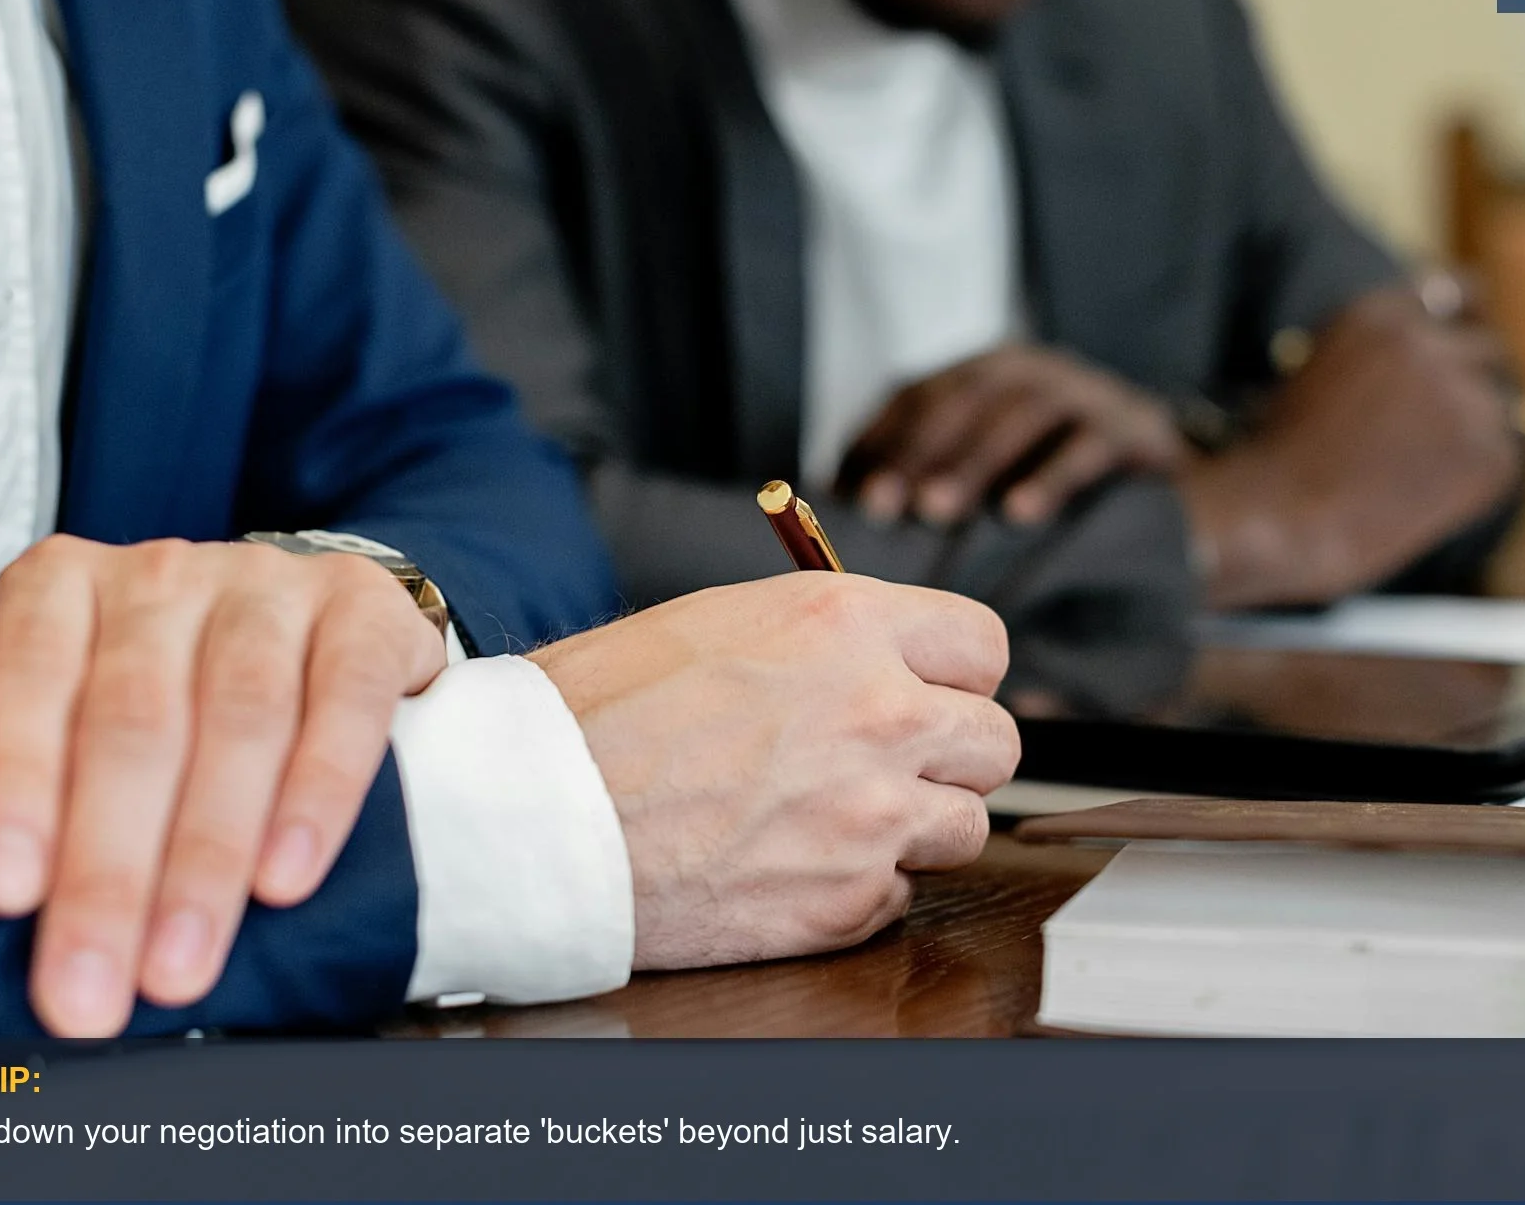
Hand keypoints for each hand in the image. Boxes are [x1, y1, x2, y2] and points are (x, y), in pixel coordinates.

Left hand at [0, 534, 446, 1034]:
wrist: (321, 627)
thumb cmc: (175, 688)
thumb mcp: (73, 703)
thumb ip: (13, 754)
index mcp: (64, 587)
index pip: (25, 673)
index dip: (12, 781)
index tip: (8, 894)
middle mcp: (163, 576)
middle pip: (133, 720)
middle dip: (110, 869)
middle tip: (94, 986)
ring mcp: (271, 588)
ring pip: (241, 716)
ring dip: (208, 855)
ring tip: (183, 962)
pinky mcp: (367, 613)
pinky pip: (347, 701)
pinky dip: (319, 794)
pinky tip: (288, 876)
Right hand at [527, 572, 1019, 969]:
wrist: (528, 817)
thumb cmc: (593, 715)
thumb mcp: (718, 622)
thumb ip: (824, 639)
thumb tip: (881, 659)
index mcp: (843, 625)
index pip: (982, 645)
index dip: (956, 674)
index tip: (933, 691)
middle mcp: (877, 714)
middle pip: (995, 742)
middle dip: (948, 753)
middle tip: (886, 761)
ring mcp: (868, 815)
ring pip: (963, 826)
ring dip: (912, 824)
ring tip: (827, 817)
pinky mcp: (844, 902)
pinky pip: (899, 894)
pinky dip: (857, 886)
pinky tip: (788, 864)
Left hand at [834, 344, 1188, 527]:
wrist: (1172, 489)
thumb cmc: (1054, 483)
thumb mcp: (990, 475)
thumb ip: (930, 483)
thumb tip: (846, 518)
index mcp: (985, 374)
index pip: (919, 393)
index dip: (881, 439)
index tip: (848, 494)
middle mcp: (1032, 370)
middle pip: (966, 396)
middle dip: (919, 450)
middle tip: (884, 507)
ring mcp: (1085, 392)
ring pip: (1022, 413)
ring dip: (973, 462)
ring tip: (936, 512)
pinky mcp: (1134, 427)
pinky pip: (1088, 445)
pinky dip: (1051, 477)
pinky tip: (1019, 514)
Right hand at [1179, 288, 1521, 608]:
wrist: (1279, 517)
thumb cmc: (1277, 459)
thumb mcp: (1314, 375)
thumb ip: (1379, 355)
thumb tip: (1436, 362)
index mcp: (1380, 315)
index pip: (1456, 291)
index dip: (1466, 316)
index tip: (1472, 333)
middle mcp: (1429, 343)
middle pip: (1487, 349)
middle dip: (1475, 380)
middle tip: (1452, 420)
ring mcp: (1466, 396)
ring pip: (1497, 410)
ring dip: (1468, 433)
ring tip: (1410, 475)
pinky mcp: (1490, 452)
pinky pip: (1498, 460)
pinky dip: (1472, 479)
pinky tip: (1419, 500)